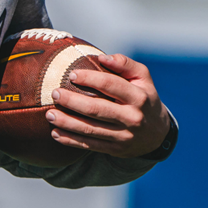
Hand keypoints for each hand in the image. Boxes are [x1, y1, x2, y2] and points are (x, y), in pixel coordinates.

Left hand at [45, 53, 169, 158]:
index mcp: (139, 97)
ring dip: (67, 123)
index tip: (71, 75)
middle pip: (97, 109)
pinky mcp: (115, 149)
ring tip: (50, 115)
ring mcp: (124, 136)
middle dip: (73, 101)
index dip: (90, 79)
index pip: (111, 85)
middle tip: (55, 93)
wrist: (158, 135)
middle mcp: (132, 118)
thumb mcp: (143, 78)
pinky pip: (90, 145)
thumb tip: (102, 58)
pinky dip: (71, 141)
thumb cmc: (144, 97)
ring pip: (90, 130)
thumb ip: (125, 64)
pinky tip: (55, 134)